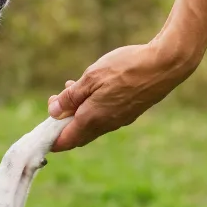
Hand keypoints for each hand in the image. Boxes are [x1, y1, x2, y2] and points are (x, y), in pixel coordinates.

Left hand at [47, 39, 198, 150]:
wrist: (164, 65)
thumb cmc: (126, 68)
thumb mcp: (91, 77)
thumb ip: (71, 97)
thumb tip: (53, 111)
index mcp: (92, 118)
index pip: (66, 140)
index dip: (51, 139)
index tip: (42, 132)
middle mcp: (106, 125)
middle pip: (78, 135)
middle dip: (62, 122)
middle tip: (56, 101)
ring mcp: (120, 120)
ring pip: (91, 124)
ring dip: (78, 112)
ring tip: (72, 87)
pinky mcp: (130, 113)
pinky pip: (105, 117)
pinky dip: (93, 108)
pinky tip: (94, 89)